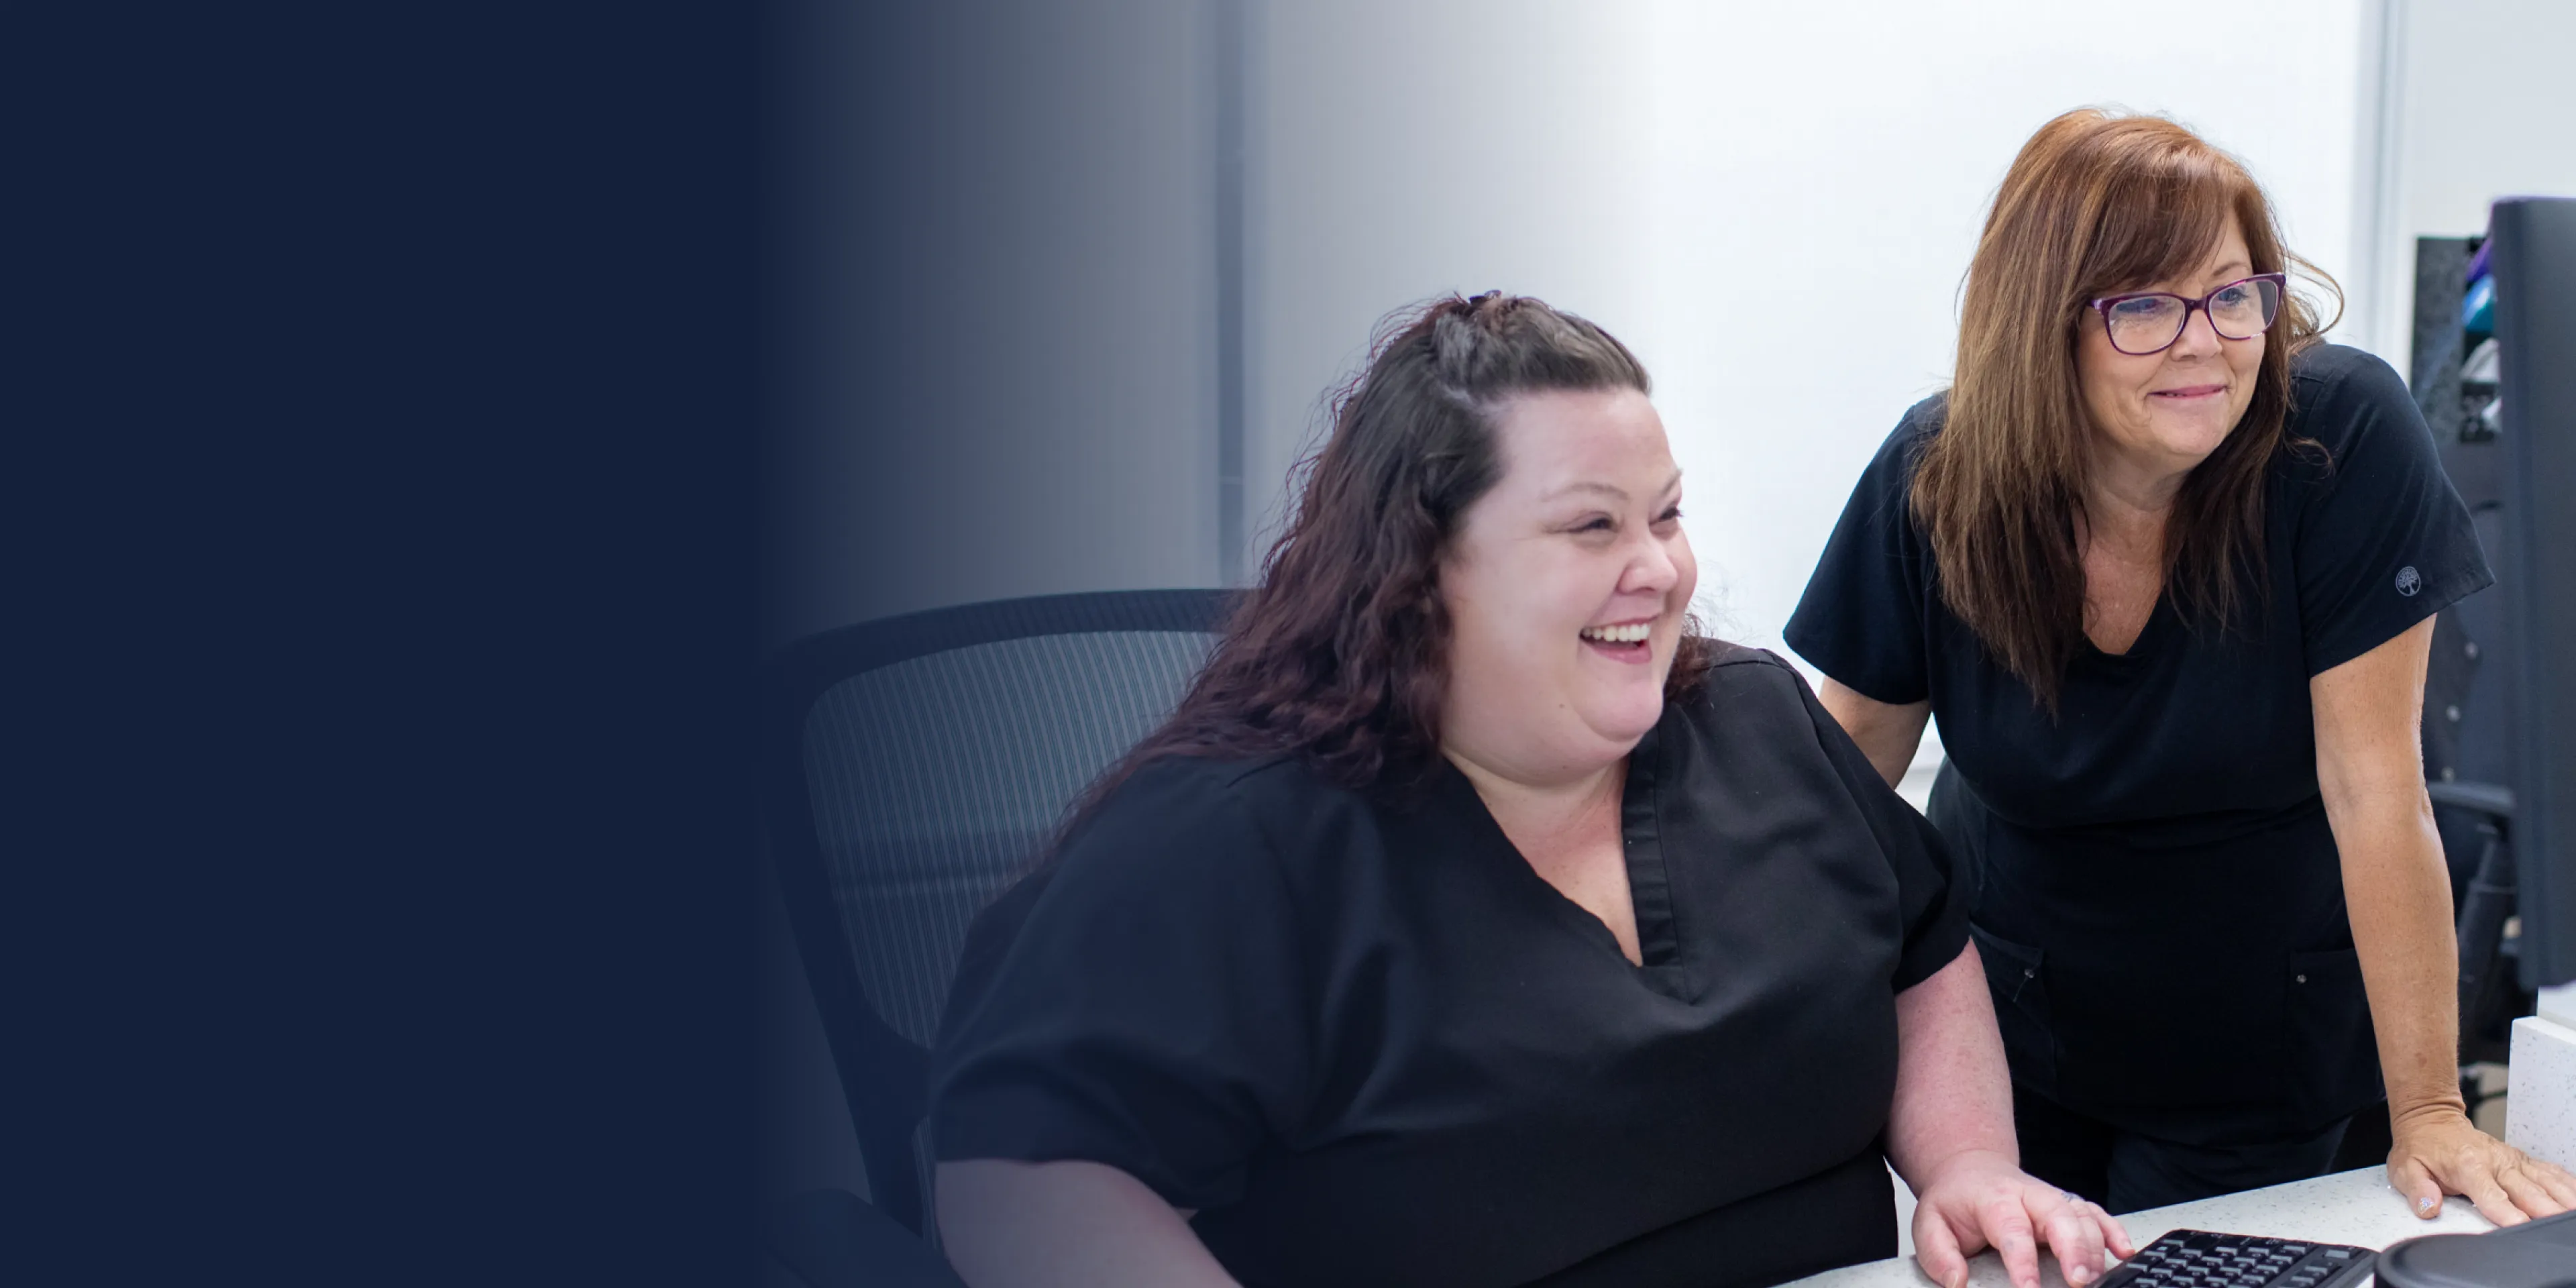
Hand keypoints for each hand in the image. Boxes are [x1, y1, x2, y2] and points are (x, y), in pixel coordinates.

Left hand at [1910, 1149, 2133, 1287]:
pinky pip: (2097, 1214)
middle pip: (2059, 1215)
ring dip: (2095, 1247)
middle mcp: (2029, 1195)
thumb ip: (1939, 1254)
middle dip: (2073, 1248)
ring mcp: (2052, 1198)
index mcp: (1993, 1198)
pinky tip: (2124, 1252)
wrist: (1970, 1169)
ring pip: (2082, 1216)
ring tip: (2096, 1278)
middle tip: (2079, 1281)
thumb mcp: (1929, 1223)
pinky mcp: (2068, 1206)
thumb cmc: (1954, 1200)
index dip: (2022, 1261)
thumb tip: (1957, 1282)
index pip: (2011, 1229)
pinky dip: (2113, 1231)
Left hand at [2388, 1107, 2575, 1225]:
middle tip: (2557, 1224)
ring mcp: (2512, 1160)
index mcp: (2468, 1166)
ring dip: (2563, 1197)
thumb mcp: (2406, 1168)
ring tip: (2574, 1213)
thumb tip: (2427, 1207)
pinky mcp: (2522, 1160)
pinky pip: (2550, 1172)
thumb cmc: (2421, 1147)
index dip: (2506, 1212)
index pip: (2490, 1194)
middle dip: (2545, 1209)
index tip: (2520, 1224)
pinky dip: (2567, 1183)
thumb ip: (2418, 1189)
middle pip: (2527, 1191)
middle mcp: (2496, 1162)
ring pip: (2545, 1181)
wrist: (2431, 1120)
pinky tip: (2575, 1196)